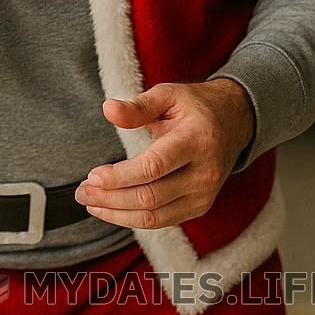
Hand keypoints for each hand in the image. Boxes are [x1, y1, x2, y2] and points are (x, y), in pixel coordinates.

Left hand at [73, 79, 254, 228]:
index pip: (154, 167)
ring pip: (155, 216)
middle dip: (111, 198)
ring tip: (89, 202)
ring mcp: (204, 195)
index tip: (92, 175)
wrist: (234, 122)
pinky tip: (110, 209)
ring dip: (117, 213)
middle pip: (151, 196)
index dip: (120, 176)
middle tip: (81, 192)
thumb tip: (108, 109)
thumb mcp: (168, 94)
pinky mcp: (199, 206)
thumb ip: (137, 105)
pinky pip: (163, 220)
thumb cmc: (195, 105)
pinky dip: (133, 218)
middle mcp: (204, 173)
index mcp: (196, 141)